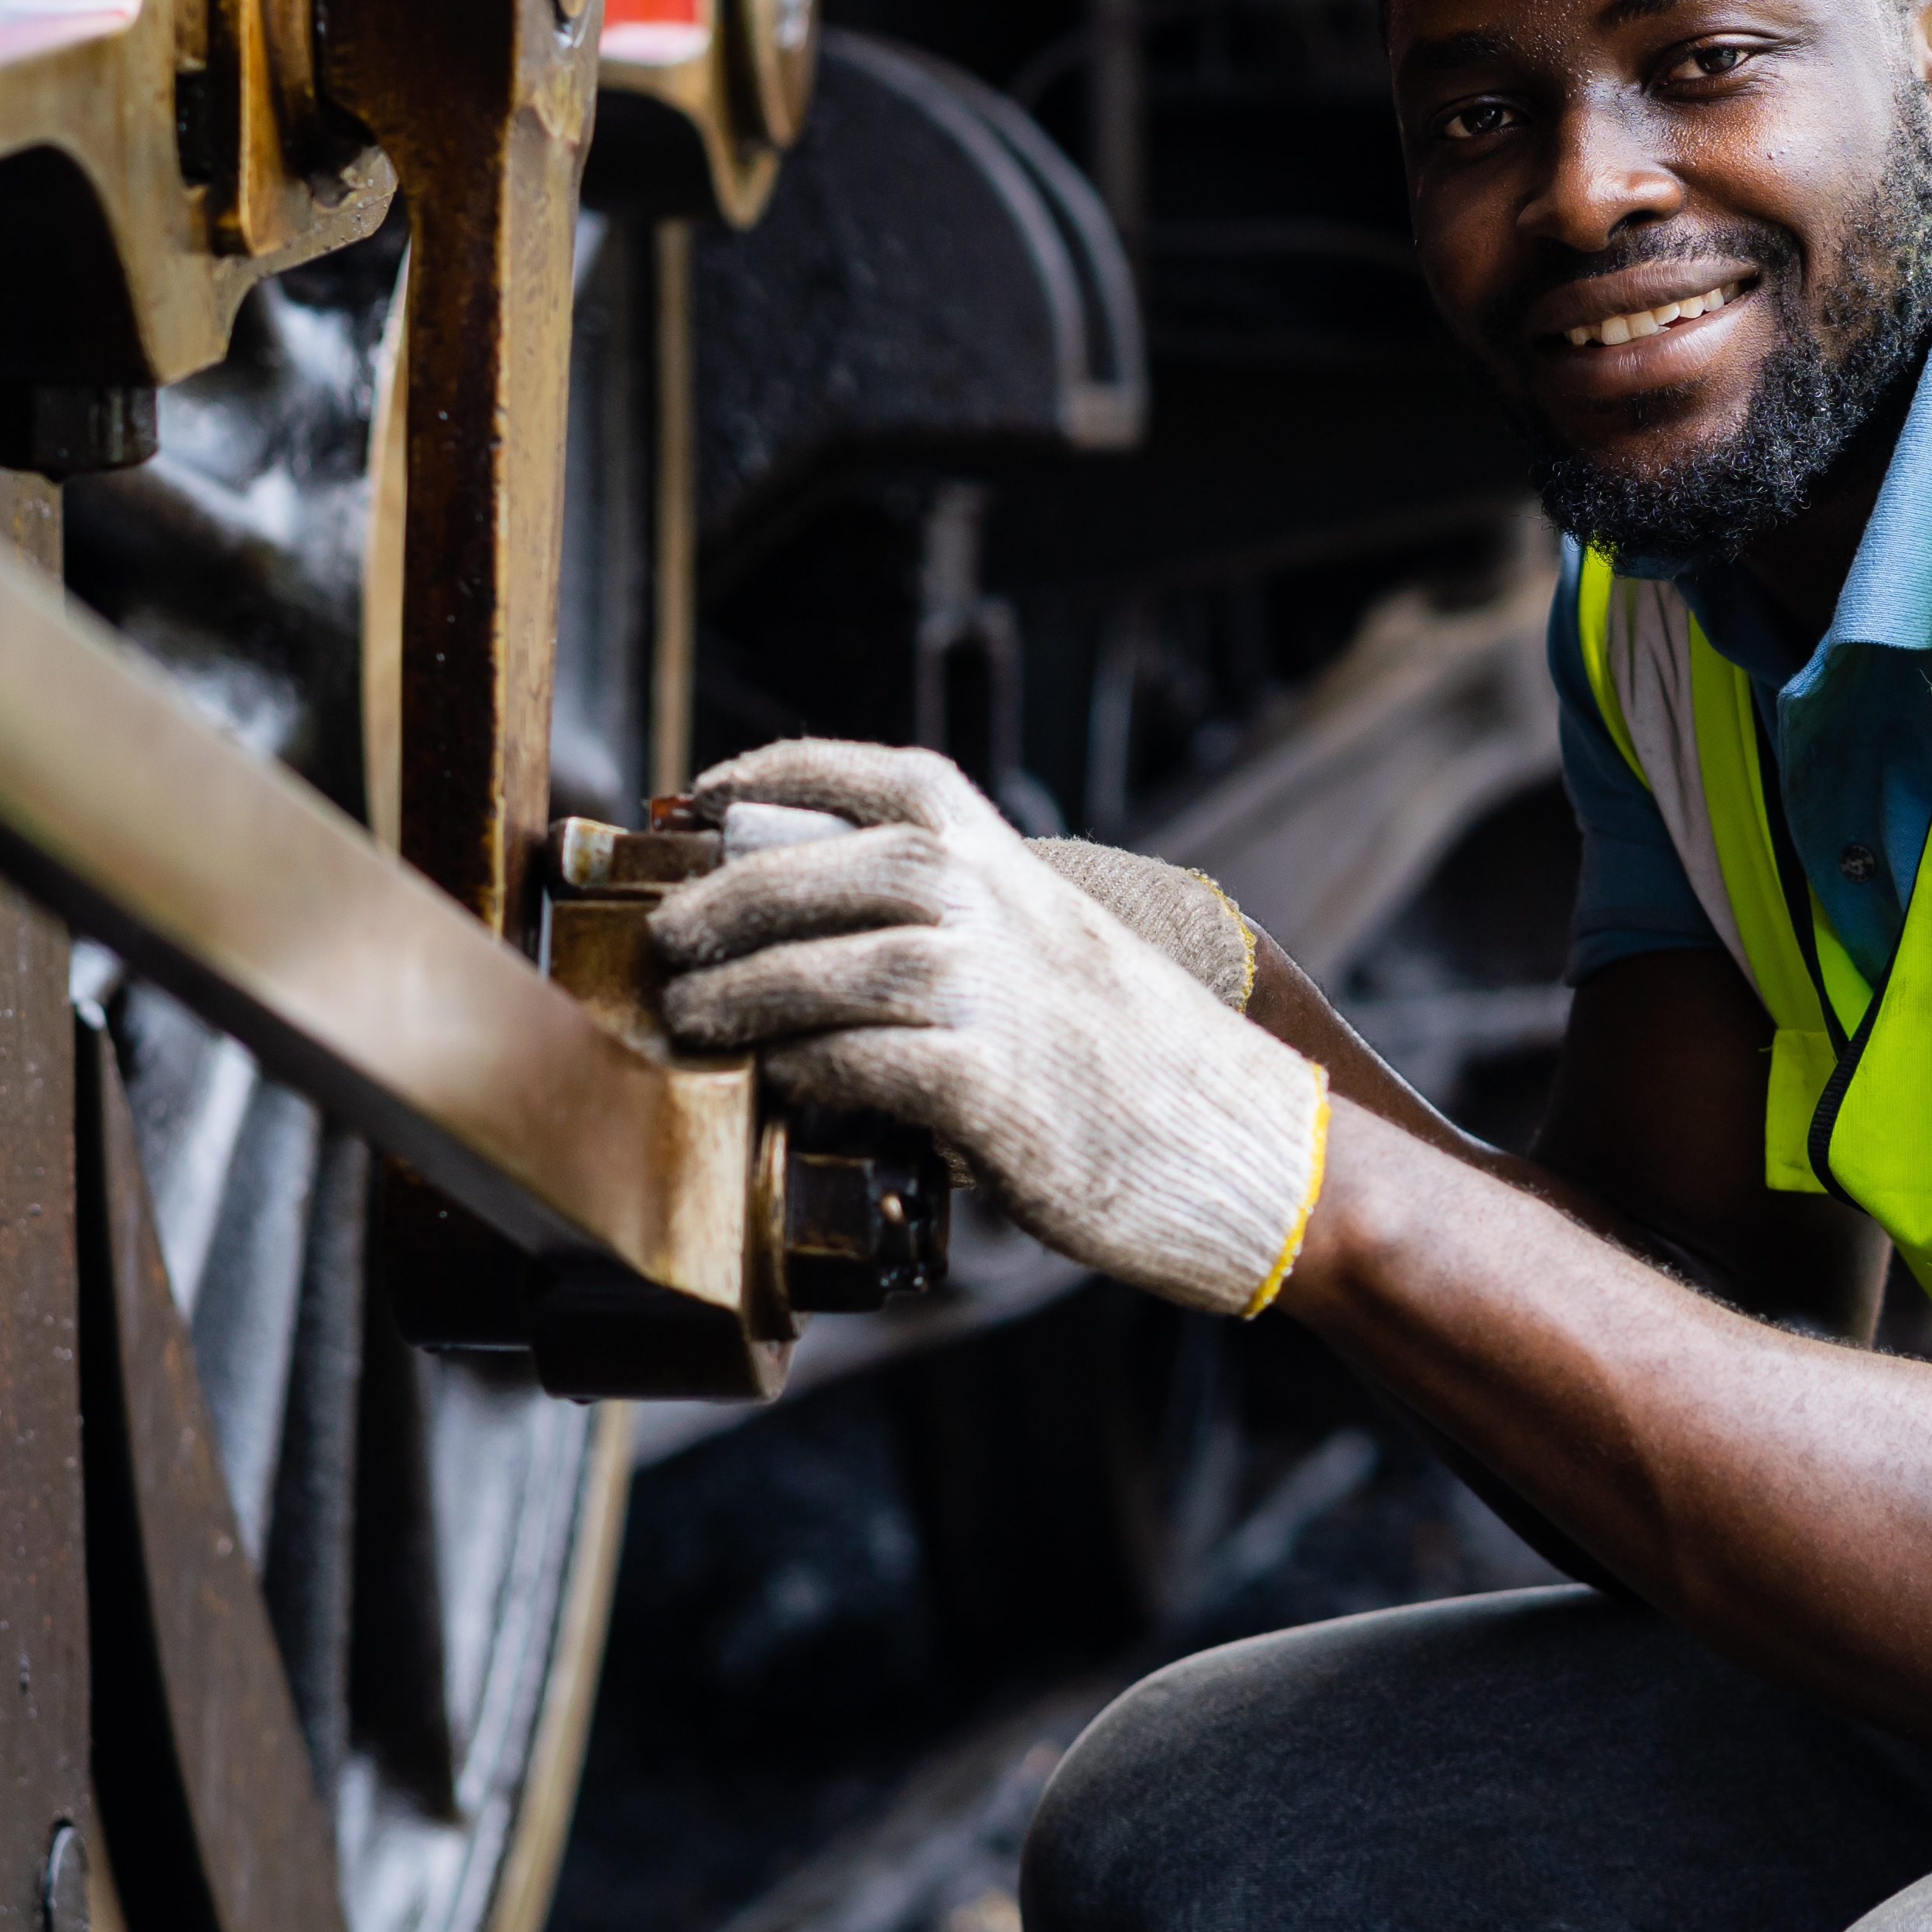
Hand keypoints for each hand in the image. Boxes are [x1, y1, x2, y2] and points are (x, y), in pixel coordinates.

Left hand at [647, 740, 1331, 1316]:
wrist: (1264, 1159)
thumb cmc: (1148, 1071)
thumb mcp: (1063, 956)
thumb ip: (968, 931)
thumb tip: (830, 936)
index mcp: (1021, 867)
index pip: (892, 777)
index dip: (784, 772)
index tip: (706, 792)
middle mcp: (1010, 912)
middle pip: (844, 865)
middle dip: (735, 892)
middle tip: (667, 935)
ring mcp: (1006, 998)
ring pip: (842, 964)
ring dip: (746, 986)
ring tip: (689, 1014)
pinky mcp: (997, 1095)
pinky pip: (870, 1062)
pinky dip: (809, 1066)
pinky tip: (777, 1079)